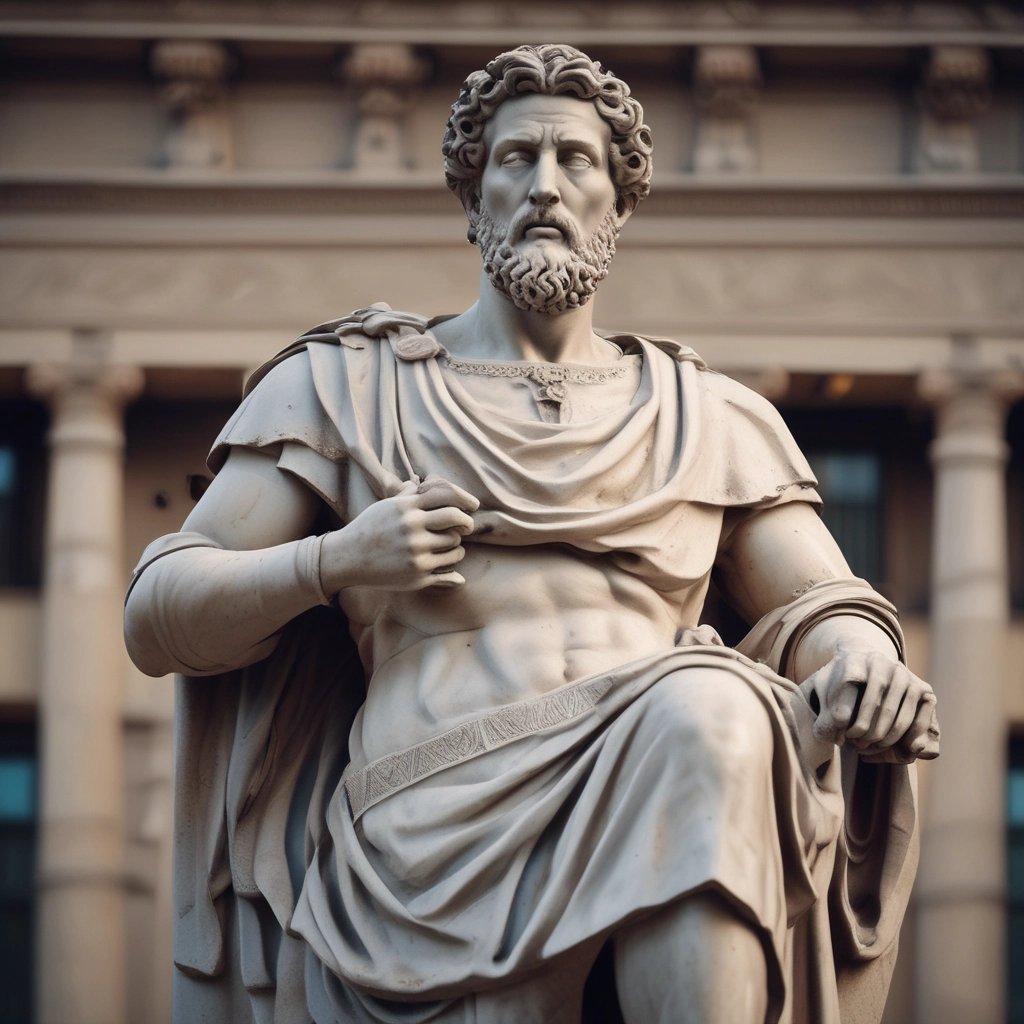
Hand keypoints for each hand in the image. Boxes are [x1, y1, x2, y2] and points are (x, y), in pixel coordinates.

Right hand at [320, 476, 478, 592]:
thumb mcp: (386, 506)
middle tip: (467, 527)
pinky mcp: (417, 575)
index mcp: (406, 508)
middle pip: (456, 519)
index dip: (465, 499)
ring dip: (458, 547)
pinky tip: (448, 563)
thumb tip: (424, 482)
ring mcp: (415, 553)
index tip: (473, 505)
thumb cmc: (369, 529)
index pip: (447, 496)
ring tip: (450, 547)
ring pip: (455, 547)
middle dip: (466, 523)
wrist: (346, 558)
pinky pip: (449, 570)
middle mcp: (412, 528)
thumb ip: (408, 495)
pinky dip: (454, 568)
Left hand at [799, 647, 939, 763]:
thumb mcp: (821, 690)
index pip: (847, 686)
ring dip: (880, 739)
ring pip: (896, 718)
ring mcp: (905, 675)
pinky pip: (918, 722)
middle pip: (875, 706)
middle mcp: (882, 662)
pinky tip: (888, 746)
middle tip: (853, 743)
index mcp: (853, 658)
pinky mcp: (924, 689)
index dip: (840, 715)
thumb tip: (836, 731)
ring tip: (865, 746)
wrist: (864, 665)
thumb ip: (823, 712)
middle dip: (862, 732)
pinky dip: (905, 740)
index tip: (838, 730)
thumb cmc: (838, 683)